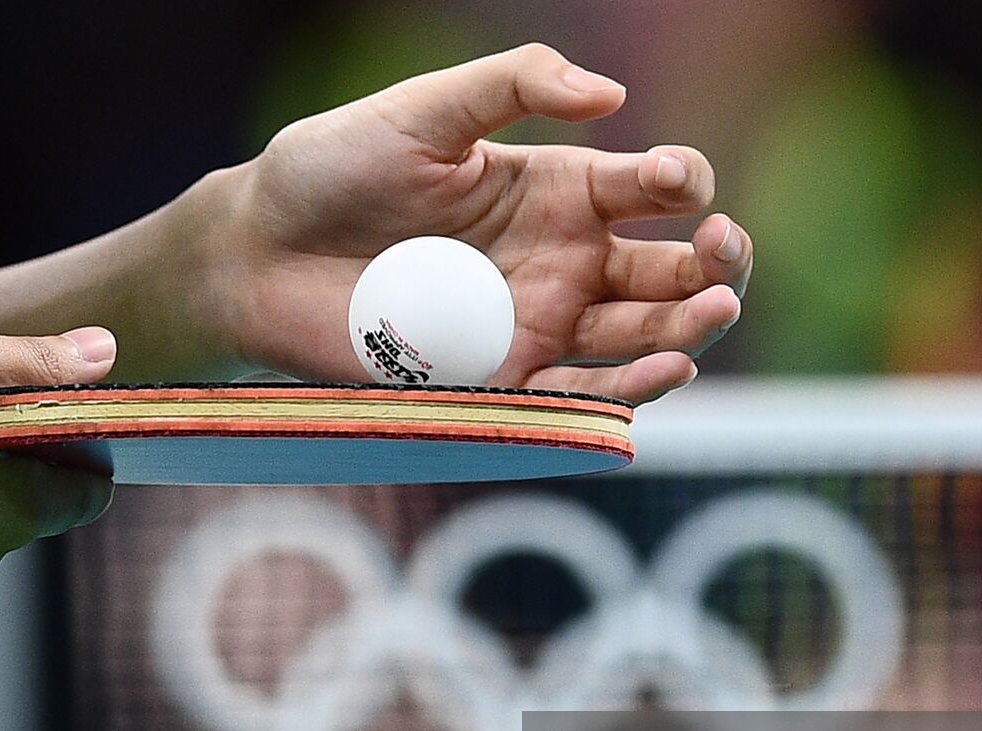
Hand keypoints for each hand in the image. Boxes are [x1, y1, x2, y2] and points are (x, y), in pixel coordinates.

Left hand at [218, 43, 752, 402]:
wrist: (258, 256)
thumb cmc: (331, 171)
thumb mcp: (422, 109)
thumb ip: (511, 85)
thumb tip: (612, 93)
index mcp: (554, 190)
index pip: (647, 189)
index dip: (679, 182)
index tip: (670, 180)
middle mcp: (561, 259)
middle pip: (668, 270)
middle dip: (714, 261)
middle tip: (724, 251)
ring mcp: (537, 324)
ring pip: (642, 334)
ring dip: (691, 327)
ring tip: (718, 310)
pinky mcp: (502, 381)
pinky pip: (582, 395)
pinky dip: (630, 389)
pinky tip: (668, 368)